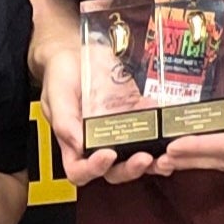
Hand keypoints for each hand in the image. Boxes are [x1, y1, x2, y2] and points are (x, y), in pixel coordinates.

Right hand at [37, 51, 161, 186]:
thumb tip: (79, 145)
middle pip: (114, 171)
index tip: (107, 154)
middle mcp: (97, 142)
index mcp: (73, 142)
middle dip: (130, 169)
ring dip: (153, 162)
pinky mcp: (135, 117)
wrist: (78, 52)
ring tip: (165, 155)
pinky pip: (152, 133)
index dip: (94, 169)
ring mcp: (118, 132)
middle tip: (143, 158)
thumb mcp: (56, 94)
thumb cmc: (61, 74)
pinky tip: (167, 125)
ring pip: (136, 157)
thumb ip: (64, 120)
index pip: (81, 170)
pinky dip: (163, 134)